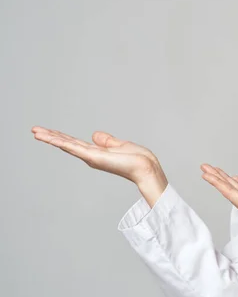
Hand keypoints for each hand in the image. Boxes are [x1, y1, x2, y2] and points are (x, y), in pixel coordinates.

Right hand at [31, 126, 167, 204]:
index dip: (61, 136)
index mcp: (97, 152)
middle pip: (66, 143)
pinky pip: (74, 147)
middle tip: (34, 129)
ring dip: (50, 138)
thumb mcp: (119, 145)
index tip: (48, 131)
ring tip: (35, 131)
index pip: (75, 143)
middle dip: (50, 136)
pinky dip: (61, 142)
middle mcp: (91, 156)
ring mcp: (90, 157)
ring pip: (66, 145)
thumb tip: (95, 135)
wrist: (145, 167)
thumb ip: (106, 141)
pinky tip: (49, 137)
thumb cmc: (137, 159)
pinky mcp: (93, 157)